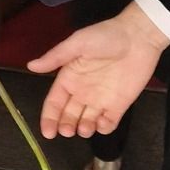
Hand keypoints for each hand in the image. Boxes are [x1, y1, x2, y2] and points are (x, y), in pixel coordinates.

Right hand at [30, 1, 169, 137]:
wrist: (138, 37)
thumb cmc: (106, 36)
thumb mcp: (77, 43)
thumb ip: (55, 57)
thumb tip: (31, 66)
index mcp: (69, 78)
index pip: (54, 103)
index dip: (49, 118)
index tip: (48, 133)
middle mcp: (82, 92)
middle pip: (68, 116)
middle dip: (66, 126)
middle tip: (67, 131)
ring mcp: (101, 100)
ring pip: (87, 122)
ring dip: (83, 129)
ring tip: (84, 128)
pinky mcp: (119, 105)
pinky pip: (109, 122)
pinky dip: (104, 128)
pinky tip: (102, 123)